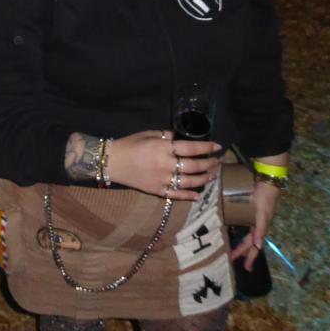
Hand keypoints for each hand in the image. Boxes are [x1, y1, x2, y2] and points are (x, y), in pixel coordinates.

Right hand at [105, 130, 220, 200]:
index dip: (206, 147)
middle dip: (208, 164)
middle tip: (217, 162)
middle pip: (193, 166)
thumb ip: (167, 136)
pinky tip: (198, 195)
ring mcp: (161, 180)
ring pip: (188, 181)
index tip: (217, 146)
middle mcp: (164, 165)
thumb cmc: (130, 144)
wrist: (112, 162)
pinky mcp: (156, 190)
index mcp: (162, 148)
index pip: (190, 148)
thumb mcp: (149, 134)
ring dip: (203, 178)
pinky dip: (188, 195)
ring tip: (212, 175)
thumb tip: (182, 136)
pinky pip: (176, 194)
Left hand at [228, 179, 281, 271]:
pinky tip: (236, 228)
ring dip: (242, 242)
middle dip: (242, 251)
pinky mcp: (252, 210)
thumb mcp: (262, 214)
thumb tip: (258, 246)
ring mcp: (256, 217)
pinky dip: (242, 229)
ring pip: (248, 234)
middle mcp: (259, 224)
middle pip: (250, 241)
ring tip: (235, 249)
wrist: (268, 181)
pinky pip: (247, 224)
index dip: (250, 257)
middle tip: (233, 258)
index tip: (246, 268)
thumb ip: (260, 229)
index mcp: (261, 228)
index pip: (255, 246)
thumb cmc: (265, 198)